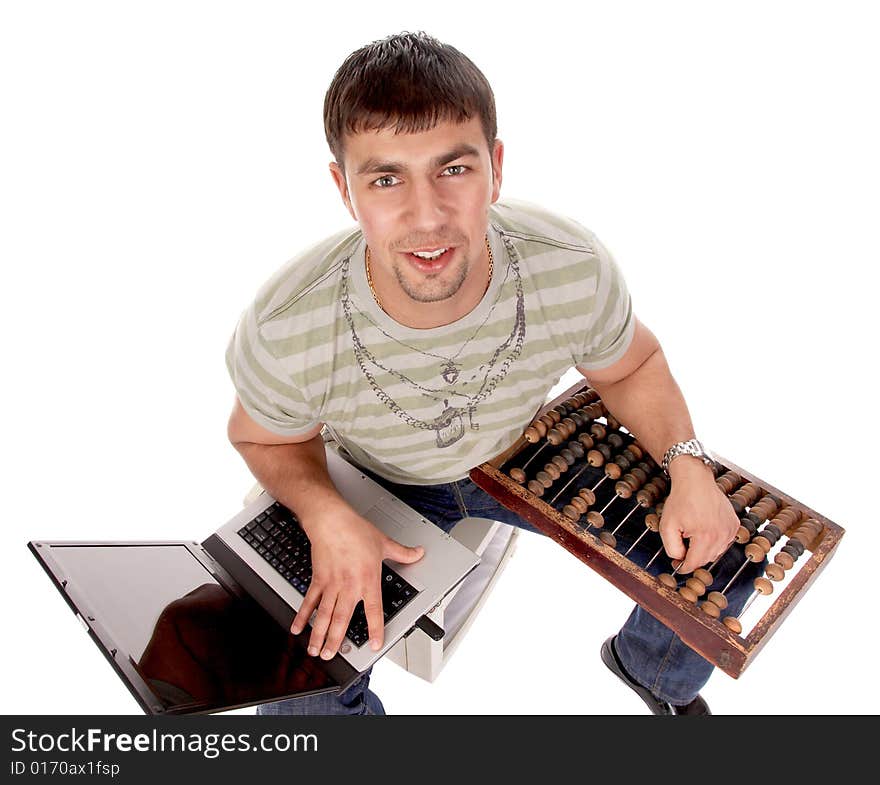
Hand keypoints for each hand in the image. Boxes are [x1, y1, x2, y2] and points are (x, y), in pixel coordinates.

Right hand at [291, 501, 423, 659]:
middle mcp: (349, 586)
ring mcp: (331, 584)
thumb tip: (418, 553)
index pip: (374, 611)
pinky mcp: (318, 579)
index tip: (375, 645)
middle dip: (336, 641)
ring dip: (319, 635)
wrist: (331, 520)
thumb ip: (402, 552)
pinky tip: (298, 628)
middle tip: (332, 657)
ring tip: (316, 651)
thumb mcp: (384, 542)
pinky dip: (303, 616)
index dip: (375, 630)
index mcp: (368, 580)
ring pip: (325, 615)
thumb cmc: (355, 530)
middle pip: (342, 619)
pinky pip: (309, 601)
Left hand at [658, 457, 738, 573]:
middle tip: (681, 549)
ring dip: (703, 549)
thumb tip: (680, 559)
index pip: (695, 563)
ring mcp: (730, 529)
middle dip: (693, 557)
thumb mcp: (667, 526)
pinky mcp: (734, 524)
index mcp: (705, 536)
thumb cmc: (681, 500)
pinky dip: (713, 541)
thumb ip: (672, 548)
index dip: (684, 567)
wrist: (695, 480)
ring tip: (692, 534)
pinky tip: (703, 529)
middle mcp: (722, 534)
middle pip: (706, 559)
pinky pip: (724, 542)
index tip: (677, 566)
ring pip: (716, 552)